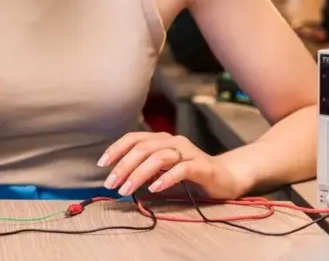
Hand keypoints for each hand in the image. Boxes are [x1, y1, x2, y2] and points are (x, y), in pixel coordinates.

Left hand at [99, 131, 247, 199]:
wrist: (226, 178)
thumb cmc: (190, 174)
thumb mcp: (162, 169)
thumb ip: (144, 168)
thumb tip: (118, 177)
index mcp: (161, 139)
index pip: (133, 138)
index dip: (116, 149)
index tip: (102, 165)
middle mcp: (173, 141)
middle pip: (142, 149)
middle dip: (123, 166)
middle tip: (112, 184)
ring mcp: (188, 152)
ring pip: (158, 158)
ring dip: (139, 174)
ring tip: (127, 189)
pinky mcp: (201, 166)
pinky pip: (181, 169)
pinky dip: (165, 178)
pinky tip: (154, 189)